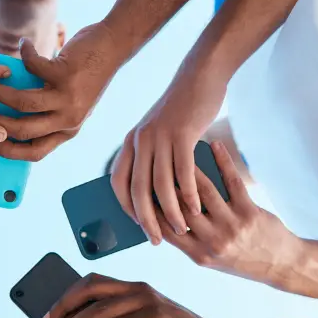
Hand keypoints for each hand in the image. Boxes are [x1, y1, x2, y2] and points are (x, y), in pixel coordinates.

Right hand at [0, 22, 121, 160]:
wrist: (113, 48)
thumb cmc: (85, 75)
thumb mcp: (69, 103)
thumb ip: (46, 112)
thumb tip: (6, 112)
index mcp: (68, 131)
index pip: (34, 153)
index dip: (8, 151)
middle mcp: (69, 120)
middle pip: (23, 131)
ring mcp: (68, 99)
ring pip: (23, 103)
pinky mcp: (66, 74)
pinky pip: (33, 67)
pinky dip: (24, 55)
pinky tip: (23, 47)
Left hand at [111, 67, 226, 242]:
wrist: (200, 77)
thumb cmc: (182, 110)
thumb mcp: (158, 133)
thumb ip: (152, 157)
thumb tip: (153, 192)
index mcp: (130, 142)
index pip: (117, 182)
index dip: (125, 207)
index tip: (137, 225)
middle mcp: (139, 140)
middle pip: (137, 190)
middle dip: (146, 219)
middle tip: (156, 239)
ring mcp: (159, 137)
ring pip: (160, 185)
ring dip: (170, 212)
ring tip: (181, 229)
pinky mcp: (181, 134)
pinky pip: (183, 172)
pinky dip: (189, 194)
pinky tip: (195, 209)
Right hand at [158, 141, 303, 286]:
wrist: (281, 265)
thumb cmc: (241, 259)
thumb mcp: (210, 259)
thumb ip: (189, 241)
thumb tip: (166, 214)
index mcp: (199, 255)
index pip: (167, 228)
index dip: (151, 208)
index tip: (143, 187)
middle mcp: (213, 241)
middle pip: (181, 207)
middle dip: (166, 184)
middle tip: (156, 161)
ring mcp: (232, 226)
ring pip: (203, 192)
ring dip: (189, 169)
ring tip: (179, 151)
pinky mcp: (250, 212)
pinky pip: (232, 181)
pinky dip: (222, 160)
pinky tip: (214, 145)